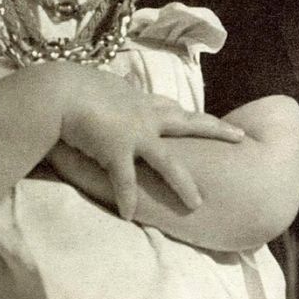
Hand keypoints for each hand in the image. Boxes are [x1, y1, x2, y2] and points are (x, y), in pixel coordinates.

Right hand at [60, 68, 243, 220]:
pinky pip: (126, 182)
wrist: (59, 90)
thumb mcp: (95, 83)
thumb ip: (105, 92)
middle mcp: (142, 114)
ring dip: (182, 183)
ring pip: (168, 161)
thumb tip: (101, 89)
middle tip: (239, 135)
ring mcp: (133, 133)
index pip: (168, 105)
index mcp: (136, 99)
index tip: (204, 117)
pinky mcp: (116, 150)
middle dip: (215, 129)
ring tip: (197, 202)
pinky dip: (127, 199)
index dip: (187, 113)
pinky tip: (131, 216)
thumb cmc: (71, 84)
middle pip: (187, 121)